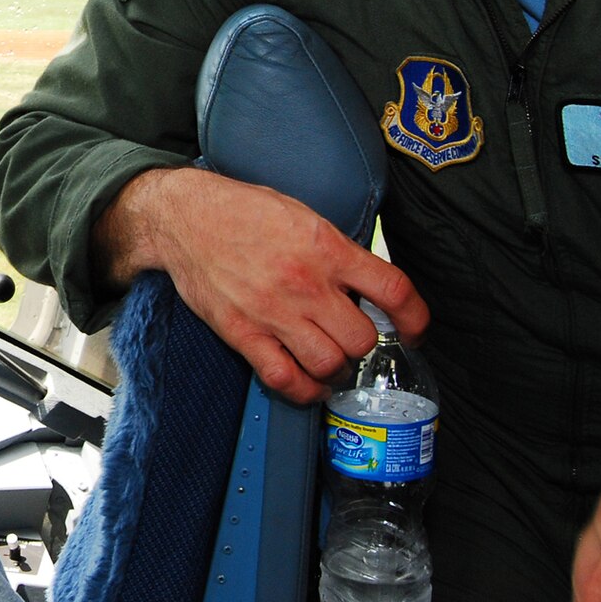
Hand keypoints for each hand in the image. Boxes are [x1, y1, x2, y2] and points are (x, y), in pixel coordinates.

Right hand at [92, 166, 425, 403]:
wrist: (185, 217)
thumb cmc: (242, 211)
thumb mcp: (303, 214)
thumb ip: (337, 250)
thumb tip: (366, 284)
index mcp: (326, 247)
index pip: (393, 291)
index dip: (415, 319)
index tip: (414, 330)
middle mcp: (305, 283)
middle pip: (362, 338)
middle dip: (364, 344)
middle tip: (355, 340)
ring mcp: (273, 312)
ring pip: (329, 364)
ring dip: (337, 370)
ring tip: (333, 364)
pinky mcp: (243, 333)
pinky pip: (284, 378)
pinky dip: (304, 390)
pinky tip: (308, 384)